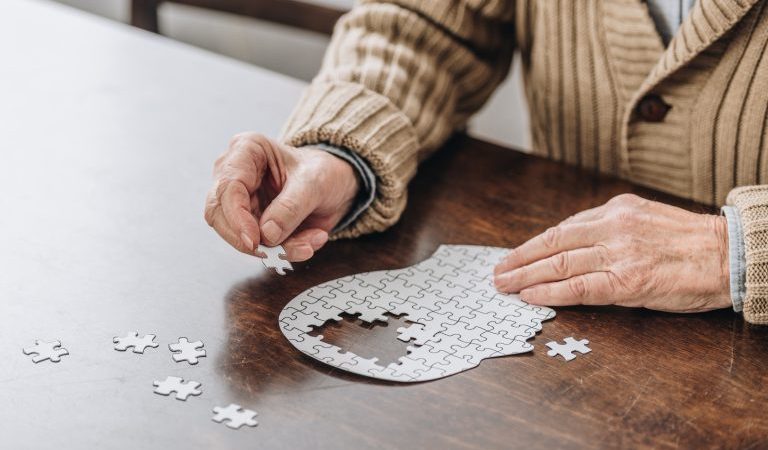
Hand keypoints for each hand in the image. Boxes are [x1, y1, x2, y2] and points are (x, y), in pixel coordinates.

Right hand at [204, 133, 359, 260]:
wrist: (336, 184)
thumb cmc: (323, 171)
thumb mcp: (315, 183)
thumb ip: (291, 207)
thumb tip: (267, 233)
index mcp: (246, 150)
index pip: (227, 187)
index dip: (236, 218)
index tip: (255, 240)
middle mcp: (235, 174)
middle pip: (219, 215)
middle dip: (248, 239)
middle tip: (276, 253)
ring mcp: (240, 201)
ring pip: (238, 235)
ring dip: (274, 248)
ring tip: (308, 245)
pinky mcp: (250, 222)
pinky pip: (258, 246)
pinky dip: (284, 251)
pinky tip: (309, 242)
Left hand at [493, 194, 730, 312]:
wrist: (729, 255)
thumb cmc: (689, 241)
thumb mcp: (645, 218)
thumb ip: (610, 227)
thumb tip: (573, 243)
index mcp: (616, 209)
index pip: (562, 228)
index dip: (533, 244)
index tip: (514, 254)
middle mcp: (612, 227)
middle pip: (552, 244)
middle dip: (519, 259)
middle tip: (497, 272)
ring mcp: (618, 253)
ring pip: (559, 264)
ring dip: (525, 276)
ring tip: (504, 285)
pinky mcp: (627, 281)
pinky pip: (579, 288)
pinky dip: (550, 292)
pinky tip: (531, 296)